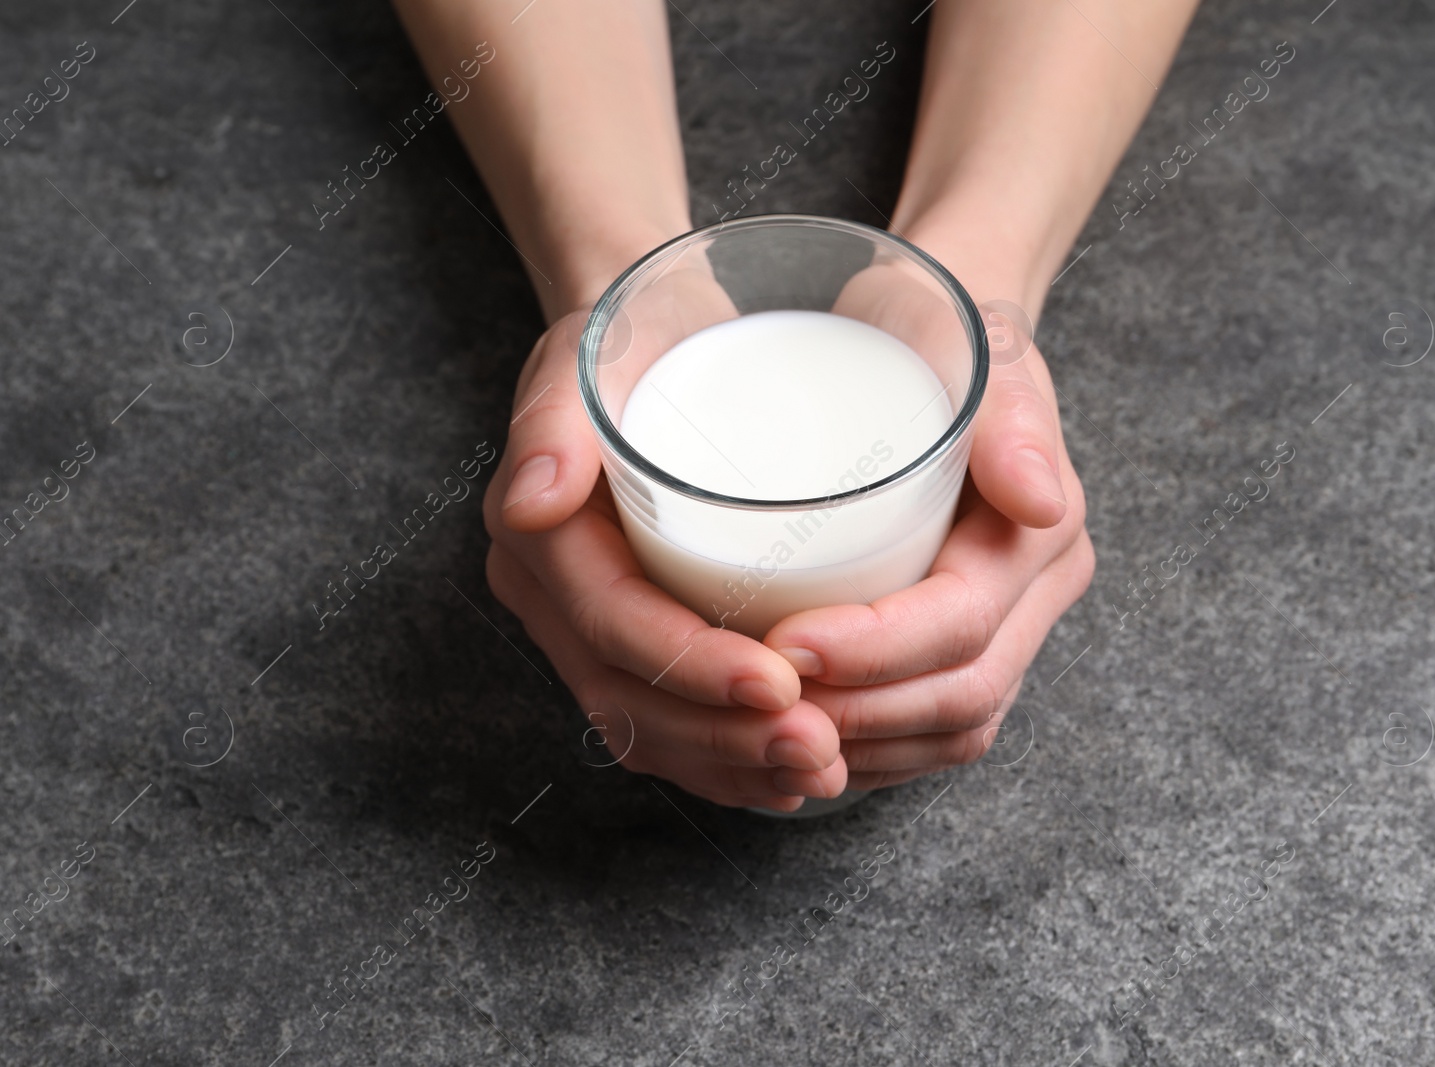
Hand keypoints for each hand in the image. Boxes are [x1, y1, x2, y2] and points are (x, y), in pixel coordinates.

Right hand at [483, 271, 849, 812]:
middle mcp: (553, 598)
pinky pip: (673, 727)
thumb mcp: (596, 351)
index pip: (612, 626)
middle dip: (724, 738)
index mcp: (538, 538)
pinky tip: (792, 775)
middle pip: (631, 700)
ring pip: (653, 730)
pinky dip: (731, 761)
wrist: (657, 342)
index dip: (692, 667)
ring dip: (735, 765)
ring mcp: (589, 631)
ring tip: (821, 768)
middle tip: (819, 748)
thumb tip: (536, 501)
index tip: (781, 682)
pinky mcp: (635, 644)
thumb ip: (554, 419)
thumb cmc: (639, 337)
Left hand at [763, 269, 1094, 790]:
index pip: (964, 626)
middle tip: (763, 701)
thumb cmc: (940, 336)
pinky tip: (804, 742)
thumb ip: (1012, 417)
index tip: (784, 646)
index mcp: (1044, 535)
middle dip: (860, 713)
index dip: (876, 652)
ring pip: (950, 733)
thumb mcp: (977, 347)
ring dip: (862, 746)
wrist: (931, 340)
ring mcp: (1009, 630)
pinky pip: (930, 733)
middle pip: (961, 697)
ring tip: (773, 733)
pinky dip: (870, 749)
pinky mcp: (968, 649)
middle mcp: (1036, 596)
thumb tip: (1039, 501)